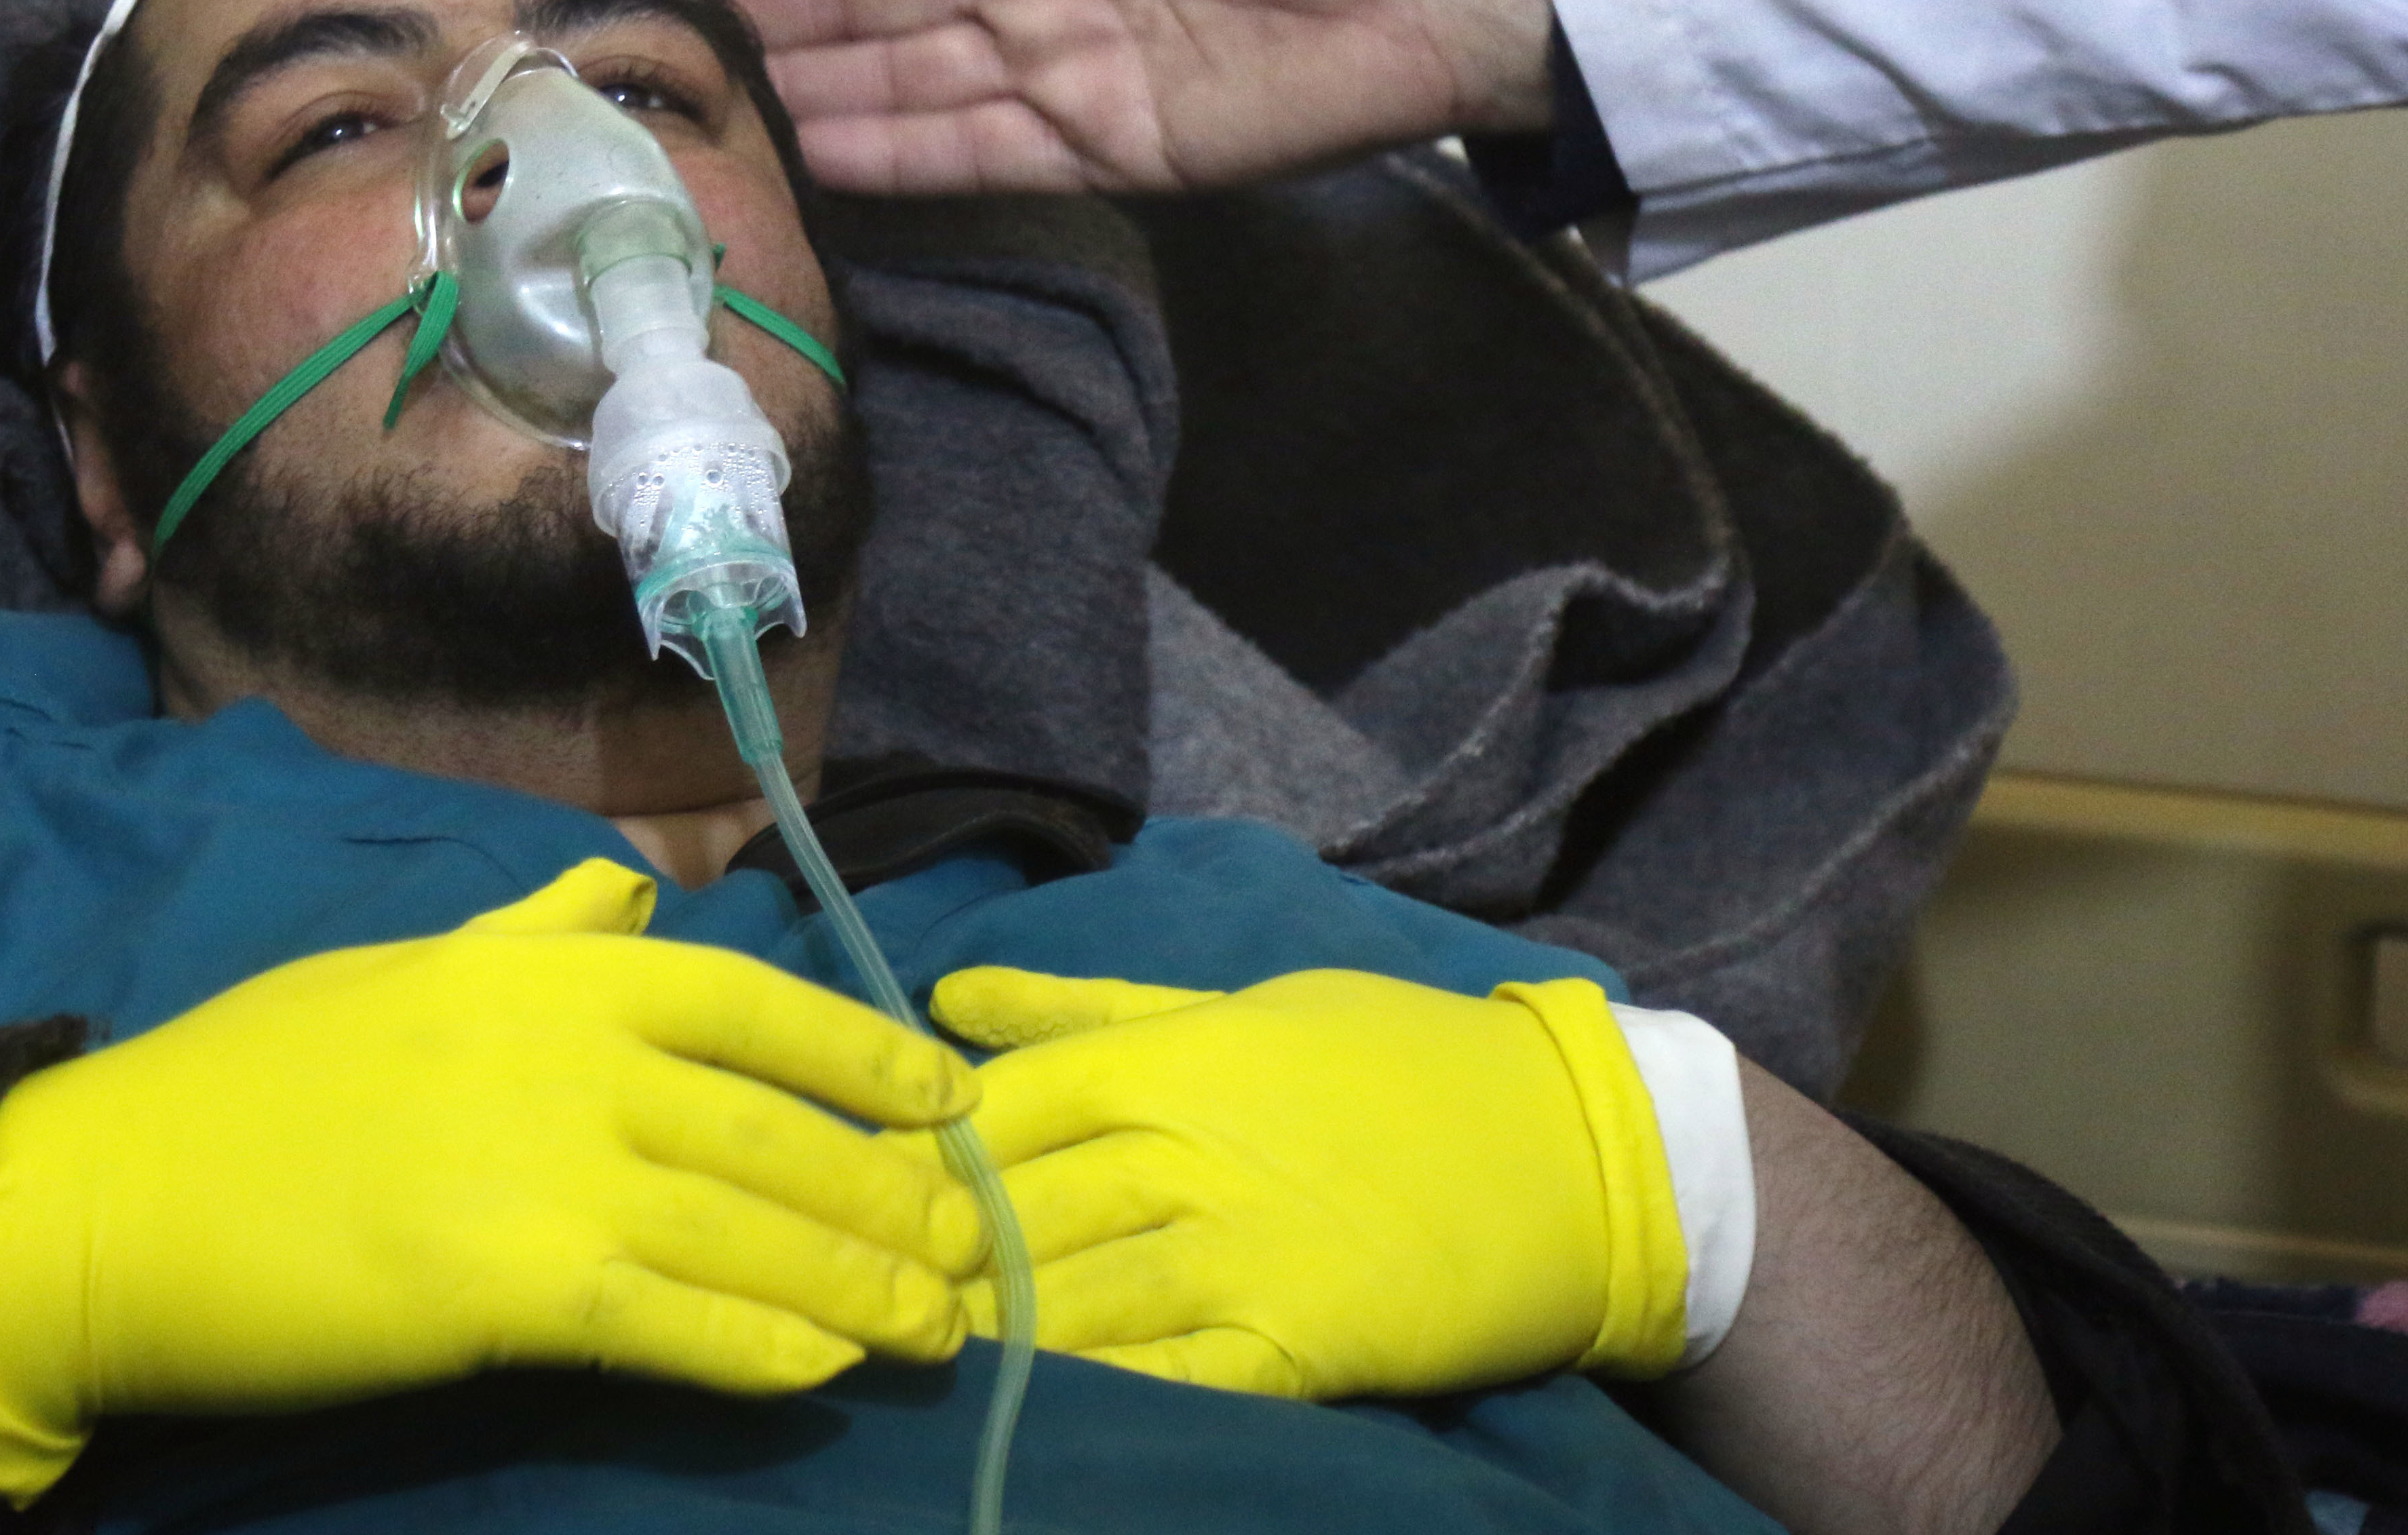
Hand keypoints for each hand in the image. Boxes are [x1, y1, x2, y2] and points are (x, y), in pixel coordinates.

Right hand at [0, 860, 985, 1502]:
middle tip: (972, 1250)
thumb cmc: (250, 1082)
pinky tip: (822, 1371)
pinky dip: (759, 1347)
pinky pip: (671, 1318)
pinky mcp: (505, 1284)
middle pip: (775, 1128)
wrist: (109, 1198)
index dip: (863, 1054)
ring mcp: (541, 1166)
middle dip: (889, 1195)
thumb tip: (631, 890)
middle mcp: (567, 1055)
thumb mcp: (402, 966)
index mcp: (548, 974)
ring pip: (746, 1228)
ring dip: (857, 1285)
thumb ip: (532, 935)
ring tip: (935, 1329)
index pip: (754, 1000)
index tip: (947, 1102)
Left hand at [909, 965, 1686, 1399]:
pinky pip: (1172, 1375)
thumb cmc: (1400, 1060)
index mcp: (1171, 1058)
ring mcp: (1244, 1250)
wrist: (1571, 1148)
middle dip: (921, 1256)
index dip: (908, 1153)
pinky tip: (1029, 1410)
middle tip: (835, 1287)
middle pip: (1016, 1209)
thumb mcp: (1240, 1001)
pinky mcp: (1299, 1341)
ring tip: (900, 1355)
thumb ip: (1088, 1008)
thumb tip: (951, 997)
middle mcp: (1191, 1149)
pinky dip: (1096, 1393)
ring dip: (983, 1332)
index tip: (836, 1183)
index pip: (996, 1105)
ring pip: (1074, 1297)